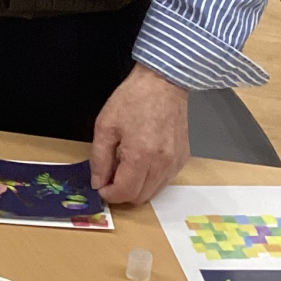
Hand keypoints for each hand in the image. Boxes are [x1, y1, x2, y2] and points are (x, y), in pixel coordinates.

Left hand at [91, 64, 191, 203]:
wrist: (162, 83)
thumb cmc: (132, 100)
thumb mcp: (105, 126)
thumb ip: (99, 159)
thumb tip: (98, 183)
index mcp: (141, 155)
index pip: (126, 192)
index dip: (110, 195)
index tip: (101, 186)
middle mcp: (162, 163)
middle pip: (141, 197)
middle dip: (122, 193)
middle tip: (111, 178)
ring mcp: (175, 162)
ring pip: (154, 192)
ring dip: (137, 187)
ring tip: (125, 168)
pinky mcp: (183, 158)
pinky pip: (165, 180)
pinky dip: (151, 179)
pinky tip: (142, 162)